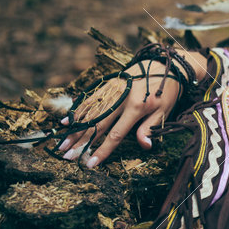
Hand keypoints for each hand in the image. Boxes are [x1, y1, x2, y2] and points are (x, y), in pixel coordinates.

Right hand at [56, 48, 205, 167]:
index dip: (102, 150)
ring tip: (62, 143)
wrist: (165, 64)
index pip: (115, 134)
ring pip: (89, 112)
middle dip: (80, 142)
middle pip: (97, 124)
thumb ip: (150, 128)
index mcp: (136, 108)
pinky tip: (66, 121)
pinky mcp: (108, 83)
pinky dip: (77, 110)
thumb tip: (145, 147)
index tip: (90, 164)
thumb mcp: (164, 111)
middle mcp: (120, 99)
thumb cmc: (166, 91)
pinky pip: (90, 98)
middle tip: (66, 156)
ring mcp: (112, 90)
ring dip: (74, 129)